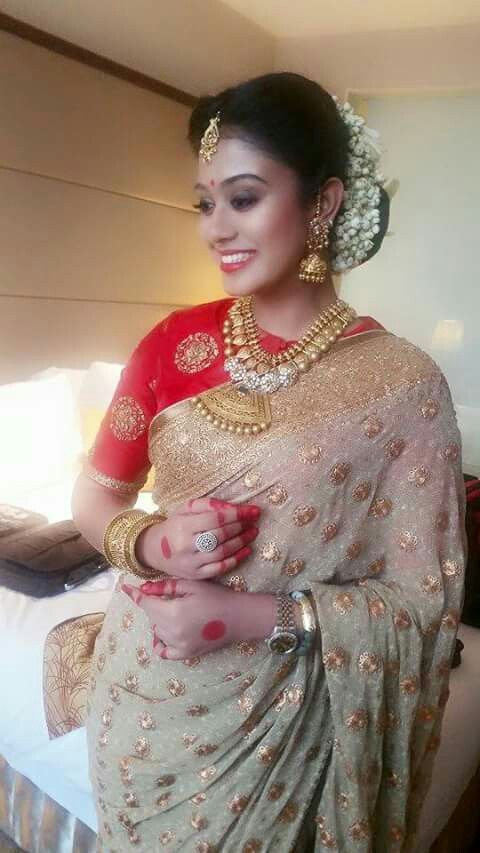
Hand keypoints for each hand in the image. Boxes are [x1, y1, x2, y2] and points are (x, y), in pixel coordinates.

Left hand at [121, 576, 275, 660]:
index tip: (125, 588)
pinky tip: (167, 633)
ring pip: (157, 631)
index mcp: (172, 613)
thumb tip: (143, 588)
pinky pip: (164, 651)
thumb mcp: (191, 585)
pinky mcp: (186, 654)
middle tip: (172, 597)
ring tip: (177, 611)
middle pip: (151, 617)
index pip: (145, 603)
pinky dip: (162, 642)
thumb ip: (165, 588)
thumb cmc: (216, 596)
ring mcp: (178, 646)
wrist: (239, 617)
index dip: (134, 594)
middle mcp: (172, 632)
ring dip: (161, 621)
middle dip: (155, 605)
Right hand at [135, 497, 260, 580]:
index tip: (253, 510)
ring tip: (253, 532)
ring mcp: (191, 563)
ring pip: (222, 552)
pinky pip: (220, 568)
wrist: (154, 550)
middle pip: (220, 535)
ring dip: (242, 542)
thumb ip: (208, 505)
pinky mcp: (196, 575)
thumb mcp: (186, 509)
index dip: (237, 514)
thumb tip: (233, 507)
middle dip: (241, 526)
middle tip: (254, 520)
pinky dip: (236, 559)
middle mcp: (186, 545)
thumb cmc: (175, 526)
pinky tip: (247, 550)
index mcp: (183, 526)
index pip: (215, 519)